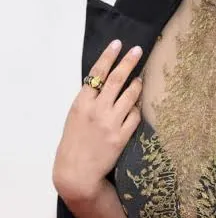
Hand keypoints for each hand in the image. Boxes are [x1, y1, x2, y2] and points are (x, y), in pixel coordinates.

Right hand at [53, 40, 142, 202]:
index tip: (117, 44)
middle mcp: (97, 110)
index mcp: (81, 103)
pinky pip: (135, 116)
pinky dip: (136, 107)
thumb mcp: (75, 117)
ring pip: (130, 95)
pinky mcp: (121, 136)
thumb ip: (89, 100)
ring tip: (140, 77)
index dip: (108, 56)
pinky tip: (137, 104)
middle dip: (128, 62)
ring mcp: (110, 123)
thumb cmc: (73, 143)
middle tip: (137, 50)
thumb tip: (104, 82)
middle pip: (116, 80)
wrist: (76, 174)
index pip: (97, 73)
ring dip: (137, 84)